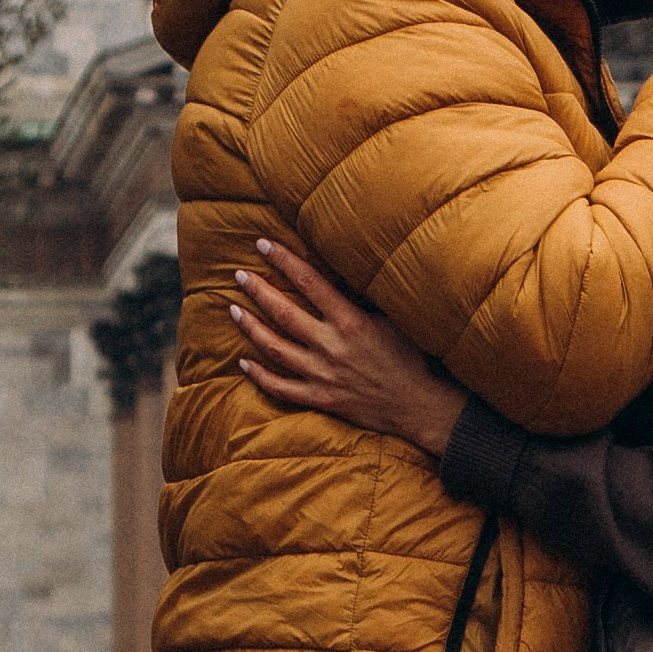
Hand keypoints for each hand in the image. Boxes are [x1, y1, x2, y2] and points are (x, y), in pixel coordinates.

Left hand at [229, 244, 466, 457]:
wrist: (419, 406)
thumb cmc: (411, 358)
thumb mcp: (394, 319)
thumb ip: (365, 298)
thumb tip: (344, 270)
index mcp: (350, 322)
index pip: (309, 282)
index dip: (284, 261)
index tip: (263, 245)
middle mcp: (331, 346)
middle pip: (283, 314)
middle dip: (258, 291)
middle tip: (239, 275)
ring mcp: (323, 375)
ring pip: (275, 349)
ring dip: (251, 328)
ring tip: (233, 310)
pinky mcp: (322, 398)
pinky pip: (281, 388)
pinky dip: (259, 376)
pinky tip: (243, 362)